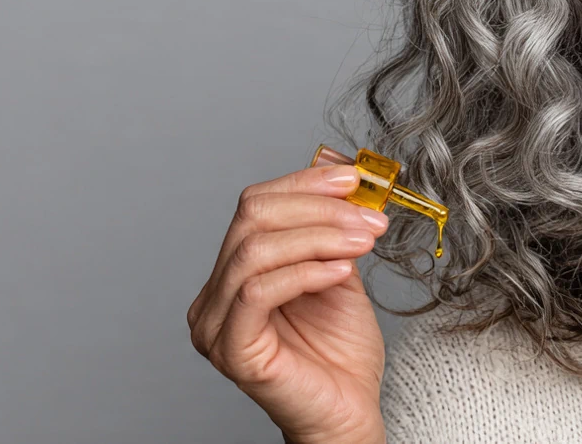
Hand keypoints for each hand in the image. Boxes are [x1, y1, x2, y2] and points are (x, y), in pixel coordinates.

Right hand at [188, 162, 389, 443]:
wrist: (349, 412)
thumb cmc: (342, 352)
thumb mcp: (341, 270)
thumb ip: (333, 227)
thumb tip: (340, 167)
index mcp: (235, 272)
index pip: (256, 205)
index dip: (306, 183)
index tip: (354, 178)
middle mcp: (214, 295)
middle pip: (251, 219)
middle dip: (318, 208)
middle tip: (367, 215)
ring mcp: (215, 324)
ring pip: (255, 250)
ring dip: (318, 236)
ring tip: (362, 242)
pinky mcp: (231, 350)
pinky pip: (258, 291)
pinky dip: (305, 270)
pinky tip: (341, 270)